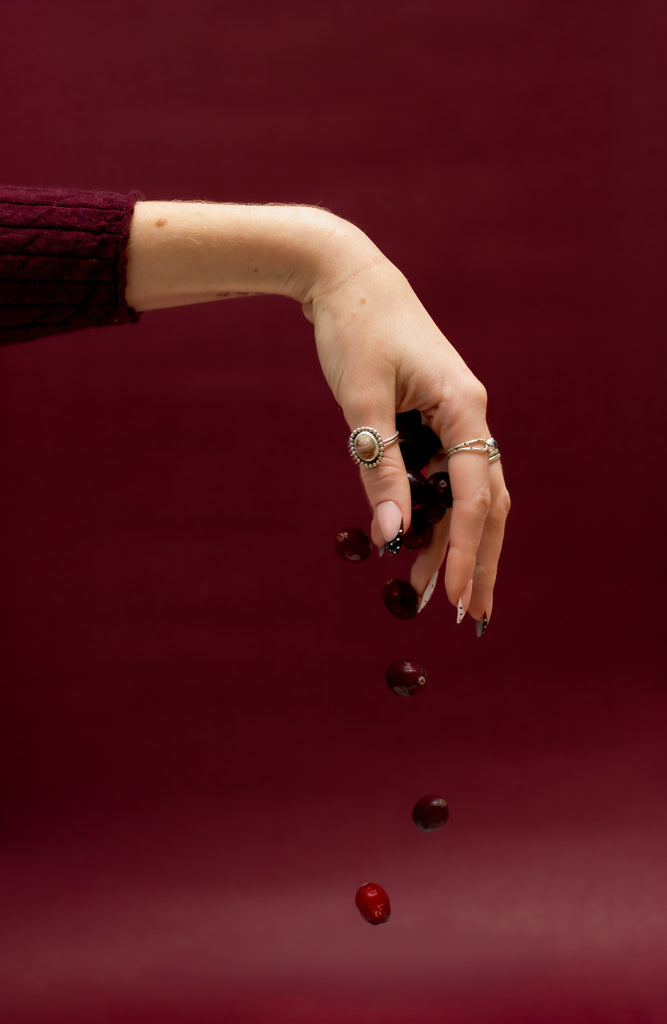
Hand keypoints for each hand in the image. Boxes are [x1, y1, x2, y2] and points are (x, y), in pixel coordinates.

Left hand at [301, 217, 509, 627]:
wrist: (346, 277)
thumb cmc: (354, 331)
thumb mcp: (361, 405)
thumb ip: (379, 470)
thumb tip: (390, 538)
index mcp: (464, 406)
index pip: (475, 495)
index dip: (469, 550)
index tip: (458, 598)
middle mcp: (470, 414)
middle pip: (488, 501)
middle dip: (481, 559)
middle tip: (470, 615)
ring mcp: (455, 416)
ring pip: (467, 493)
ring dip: (454, 541)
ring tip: (434, 592)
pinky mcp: (435, 417)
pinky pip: (443, 475)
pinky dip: (433, 511)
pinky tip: (417, 542)